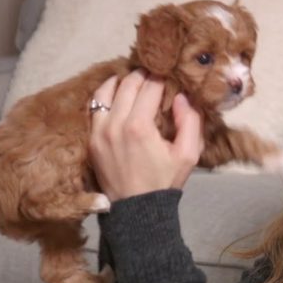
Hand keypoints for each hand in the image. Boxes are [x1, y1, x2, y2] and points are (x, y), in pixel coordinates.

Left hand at [88, 70, 203, 201]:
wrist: (137, 210)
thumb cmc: (165, 182)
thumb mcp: (188, 154)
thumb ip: (190, 122)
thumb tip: (182, 97)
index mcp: (139, 126)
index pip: (150, 88)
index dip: (161, 78)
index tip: (168, 75)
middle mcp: (115, 124)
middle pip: (127, 85)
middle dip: (142, 75)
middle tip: (153, 72)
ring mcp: (99, 132)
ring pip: (105, 92)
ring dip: (120, 81)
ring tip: (132, 79)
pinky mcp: (91, 140)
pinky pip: (94, 108)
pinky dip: (105, 96)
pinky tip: (115, 94)